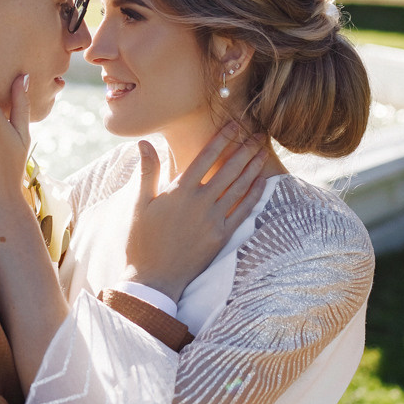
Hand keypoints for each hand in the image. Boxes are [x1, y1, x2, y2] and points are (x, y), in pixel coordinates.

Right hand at [122, 125, 268, 301]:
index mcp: (179, 191)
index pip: (205, 157)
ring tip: (263, 152)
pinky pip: (242, 211)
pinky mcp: (221, 236)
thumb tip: (145, 143)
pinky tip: (262, 182)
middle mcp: (200, 202)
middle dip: (245, 149)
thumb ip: (147, 172)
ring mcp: (213, 220)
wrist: (154, 279)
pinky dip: (253, 195)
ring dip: (253, 168)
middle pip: (228, 170)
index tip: (234, 124)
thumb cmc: (142, 240)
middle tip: (259, 134)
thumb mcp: (139, 204)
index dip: (222, 139)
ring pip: (239, 188)